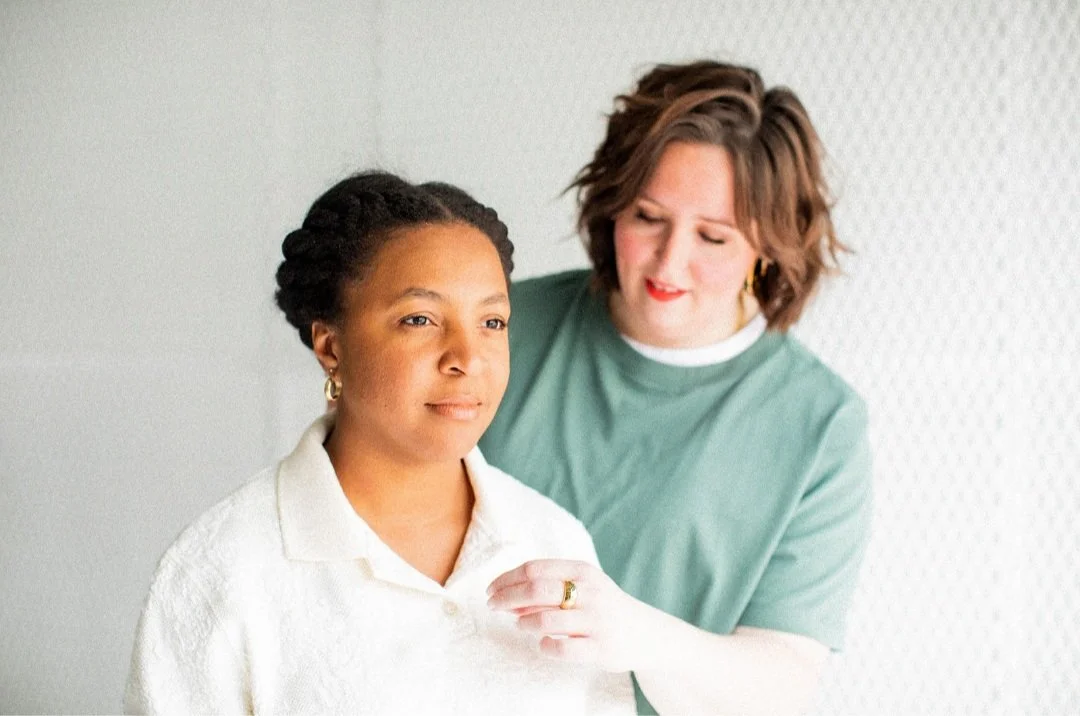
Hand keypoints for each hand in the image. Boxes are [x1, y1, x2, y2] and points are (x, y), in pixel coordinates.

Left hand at [486, 559, 647, 672]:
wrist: (646, 633)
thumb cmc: (602, 607)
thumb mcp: (581, 588)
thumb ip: (547, 589)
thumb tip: (506, 599)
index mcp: (582, 571)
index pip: (534, 569)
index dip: (507, 579)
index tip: (491, 590)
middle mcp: (590, 592)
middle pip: (536, 589)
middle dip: (506, 598)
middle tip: (492, 606)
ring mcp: (596, 620)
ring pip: (546, 618)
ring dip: (524, 622)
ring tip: (520, 625)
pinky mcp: (600, 648)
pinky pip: (562, 648)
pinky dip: (545, 645)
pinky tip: (543, 643)